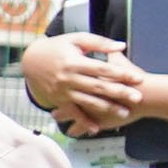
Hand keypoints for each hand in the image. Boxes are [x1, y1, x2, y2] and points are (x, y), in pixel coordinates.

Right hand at [24, 32, 148, 133]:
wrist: (30, 60)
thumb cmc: (56, 47)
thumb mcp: (76, 39)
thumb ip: (99, 43)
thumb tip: (122, 46)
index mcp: (74, 62)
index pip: (102, 69)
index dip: (121, 73)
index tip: (138, 78)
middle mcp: (68, 78)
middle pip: (98, 87)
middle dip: (119, 93)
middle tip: (138, 97)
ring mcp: (62, 91)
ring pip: (88, 102)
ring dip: (107, 108)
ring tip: (125, 113)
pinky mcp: (58, 100)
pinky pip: (73, 112)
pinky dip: (83, 121)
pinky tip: (95, 129)